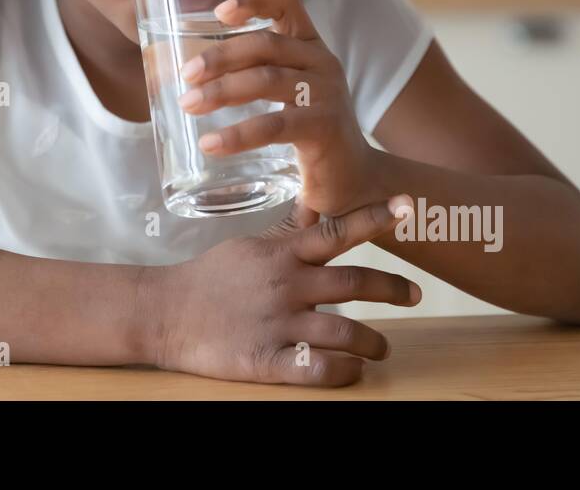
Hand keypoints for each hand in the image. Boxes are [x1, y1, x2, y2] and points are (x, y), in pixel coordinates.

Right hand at [144, 195, 419, 386]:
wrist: (164, 312)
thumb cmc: (209, 277)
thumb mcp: (249, 246)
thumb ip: (287, 234)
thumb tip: (315, 209)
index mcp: (281, 254)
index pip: (336, 231)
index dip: (373, 218)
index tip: (406, 207)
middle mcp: (286, 286)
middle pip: (354, 283)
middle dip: (392, 289)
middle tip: (415, 294)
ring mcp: (278, 324)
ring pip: (345, 331)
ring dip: (374, 340)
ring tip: (384, 347)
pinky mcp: (266, 360)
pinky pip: (318, 369)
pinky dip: (344, 370)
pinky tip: (353, 369)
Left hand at [176, 0, 377, 216]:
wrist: (355, 178)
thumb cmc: (310, 131)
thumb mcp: (288, 93)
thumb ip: (254, 75)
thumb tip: (191, 79)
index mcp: (310, 47)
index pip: (287, 5)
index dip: (254, 0)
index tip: (219, 12)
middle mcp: (322, 63)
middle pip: (266, 45)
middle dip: (221, 56)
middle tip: (187, 75)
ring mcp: (326, 94)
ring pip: (266, 80)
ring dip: (222, 90)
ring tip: (190, 103)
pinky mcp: (324, 128)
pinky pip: (274, 125)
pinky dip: (238, 135)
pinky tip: (211, 144)